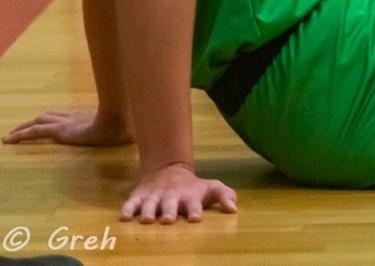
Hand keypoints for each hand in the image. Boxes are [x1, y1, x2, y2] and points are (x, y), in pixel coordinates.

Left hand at [4, 108, 133, 147]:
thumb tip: (140, 131)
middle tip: (23, 127)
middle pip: (49, 115)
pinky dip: (21, 134)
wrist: (120, 123)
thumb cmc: (127, 127)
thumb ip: (128, 128)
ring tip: (12, 135)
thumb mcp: (126, 128)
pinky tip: (9, 140)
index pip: (66, 115)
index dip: (55, 118)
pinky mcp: (60, 131)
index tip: (49, 122)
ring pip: (39, 121)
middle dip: (35, 121)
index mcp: (87, 117)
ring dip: (24, 127)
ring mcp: (66, 122)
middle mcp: (73, 116)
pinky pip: (35, 132)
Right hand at [121, 162, 236, 223]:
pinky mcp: (139, 196)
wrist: (169, 170)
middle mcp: (171, 196)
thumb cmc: (193, 187)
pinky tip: (124, 217)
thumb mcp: (212, 188)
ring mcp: (154, 196)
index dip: (194, 210)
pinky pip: (131, 202)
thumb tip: (234, 209)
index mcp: (189, 196)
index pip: (193, 203)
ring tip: (145, 220)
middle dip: (168, 212)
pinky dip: (127, 208)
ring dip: (147, 211)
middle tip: (167, 220)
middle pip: (169, 204)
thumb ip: (226, 196)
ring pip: (149, 204)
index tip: (196, 218)